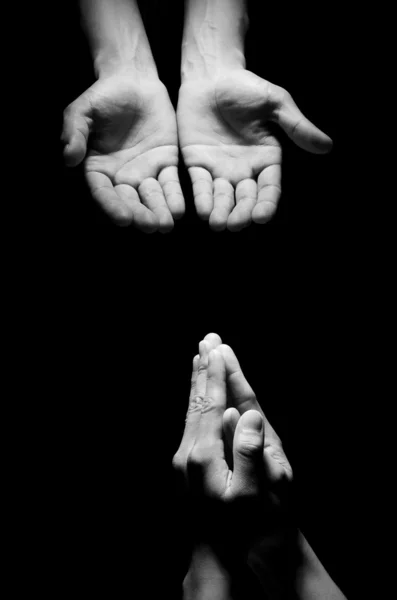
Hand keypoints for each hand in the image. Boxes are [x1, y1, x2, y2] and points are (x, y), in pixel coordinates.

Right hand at [62, 74, 183, 231]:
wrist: (132, 80)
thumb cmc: (103, 95)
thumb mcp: (82, 110)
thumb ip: (75, 132)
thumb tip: (69, 157)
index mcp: (98, 169)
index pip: (103, 193)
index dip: (112, 206)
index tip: (122, 219)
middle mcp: (121, 177)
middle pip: (129, 201)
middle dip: (139, 215)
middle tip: (149, 226)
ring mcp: (144, 172)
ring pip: (151, 197)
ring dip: (158, 212)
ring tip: (165, 225)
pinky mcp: (166, 163)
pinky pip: (170, 184)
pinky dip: (174, 197)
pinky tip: (179, 209)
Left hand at [173, 342, 286, 561]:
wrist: (212, 553)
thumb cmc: (238, 527)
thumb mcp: (251, 495)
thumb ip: (248, 452)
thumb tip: (245, 414)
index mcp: (203, 454)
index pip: (210, 404)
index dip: (215, 375)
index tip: (218, 348)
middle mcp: (187, 451)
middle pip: (195, 400)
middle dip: (202, 368)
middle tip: (206, 340)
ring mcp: (182, 457)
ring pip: (190, 409)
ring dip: (196, 381)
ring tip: (199, 357)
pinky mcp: (184, 464)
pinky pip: (190, 420)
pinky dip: (195, 400)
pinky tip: (197, 395)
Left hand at [177, 69, 331, 230]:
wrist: (211, 75)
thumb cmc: (246, 86)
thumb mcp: (276, 103)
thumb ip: (297, 126)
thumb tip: (327, 146)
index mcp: (267, 159)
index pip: (269, 187)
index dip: (266, 203)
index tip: (261, 217)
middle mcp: (245, 170)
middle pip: (246, 198)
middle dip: (242, 213)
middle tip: (236, 224)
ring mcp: (220, 169)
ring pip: (223, 197)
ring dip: (221, 212)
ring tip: (218, 225)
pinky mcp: (197, 164)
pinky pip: (201, 185)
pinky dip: (202, 199)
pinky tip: (203, 211)